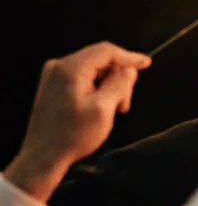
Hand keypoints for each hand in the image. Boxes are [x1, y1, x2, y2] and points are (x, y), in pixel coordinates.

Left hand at [4, 42, 150, 201]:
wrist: (44, 154)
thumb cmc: (71, 135)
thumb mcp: (103, 109)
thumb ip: (119, 84)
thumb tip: (129, 69)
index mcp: (71, 69)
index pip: (107, 51)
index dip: (130, 56)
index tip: (146, 63)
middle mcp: (59, 67)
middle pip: (100, 59)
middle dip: (118, 78)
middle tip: (123, 104)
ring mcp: (54, 76)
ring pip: (93, 69)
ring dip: (108, 85)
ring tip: (112, 109)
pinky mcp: (54, 85)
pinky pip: (83, 77)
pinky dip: (97, 88)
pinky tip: (100, 107)